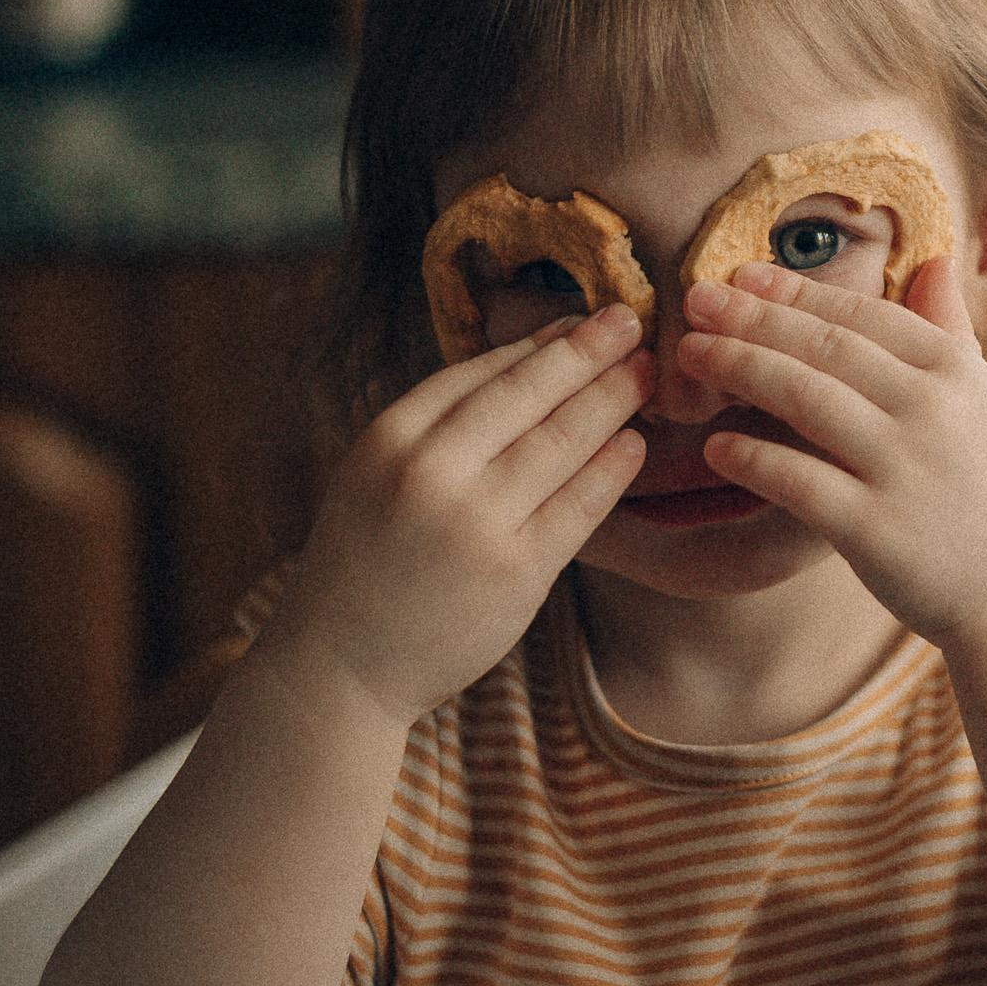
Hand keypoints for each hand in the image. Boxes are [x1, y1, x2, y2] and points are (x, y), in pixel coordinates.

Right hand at [268, 306, 653, 726]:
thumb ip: (439, 428)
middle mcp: (430, 471)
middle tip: (632, 322)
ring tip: (646, 374)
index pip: (479, 372)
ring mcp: (475, 522)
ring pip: (561, 441)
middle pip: (527, 394)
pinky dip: (612, 468)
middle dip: (587, 353)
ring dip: (611, 399)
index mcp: (391, 438)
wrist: (340, 665)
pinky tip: (634, 443)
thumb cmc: (368, 562)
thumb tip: (527, 365)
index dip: (539, 343)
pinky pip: (579, 505)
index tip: (581, 320)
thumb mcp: (377, 475)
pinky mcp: (516, 571)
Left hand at [678, 254, 986, 642]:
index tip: (744, 274)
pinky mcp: (876, 530)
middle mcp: (933, 412)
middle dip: (753, 318)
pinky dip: (753, 458)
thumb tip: (933, 261)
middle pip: (825, 349)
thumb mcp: (986, 402)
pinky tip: (716, 446)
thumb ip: (952, 331)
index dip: (798, 292)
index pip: (863, 316)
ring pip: (805, 400)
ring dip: (739, 368)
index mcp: (956, 373)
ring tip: (691, 354)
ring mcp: (905, 471)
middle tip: (696, 299)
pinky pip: (798, 482)